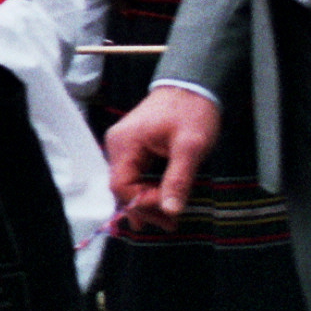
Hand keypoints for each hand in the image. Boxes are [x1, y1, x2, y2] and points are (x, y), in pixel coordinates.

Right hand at [105, 84, 221, 230]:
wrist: (193, 86)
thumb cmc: (192, 112)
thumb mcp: (191, 147)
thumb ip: (178, 180)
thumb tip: (171, 211)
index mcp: (126, 143)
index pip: (121, 185)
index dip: (142, 203)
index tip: (170, 210)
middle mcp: (117, 145)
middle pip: (122, 186)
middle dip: (144, 207)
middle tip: (170, 224)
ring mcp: (123, 145)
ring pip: (127, 182)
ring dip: (146, 201)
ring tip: (167, 219)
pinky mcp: (133, 145)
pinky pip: (134, 173)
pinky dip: (146, 189)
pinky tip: (160, 200)